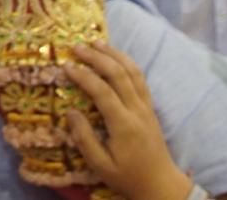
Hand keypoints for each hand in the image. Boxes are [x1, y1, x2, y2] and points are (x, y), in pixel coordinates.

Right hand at [65, 43, 192, 199]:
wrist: (161, 185)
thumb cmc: (127, 177)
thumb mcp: (101, 166)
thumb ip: (84, 138)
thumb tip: (70, 112)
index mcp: (124, 125)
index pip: (102, 91)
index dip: (84, 76)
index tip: (66, 66)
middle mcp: (137, 110)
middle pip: (118, 74)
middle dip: (97, 57)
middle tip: (77, 46)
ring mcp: (146, 107)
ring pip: (133, 71)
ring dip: (114, 54)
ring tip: (97, 42)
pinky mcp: (151, 107)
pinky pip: (140, 78)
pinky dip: (127, 63)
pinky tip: (116, 57)